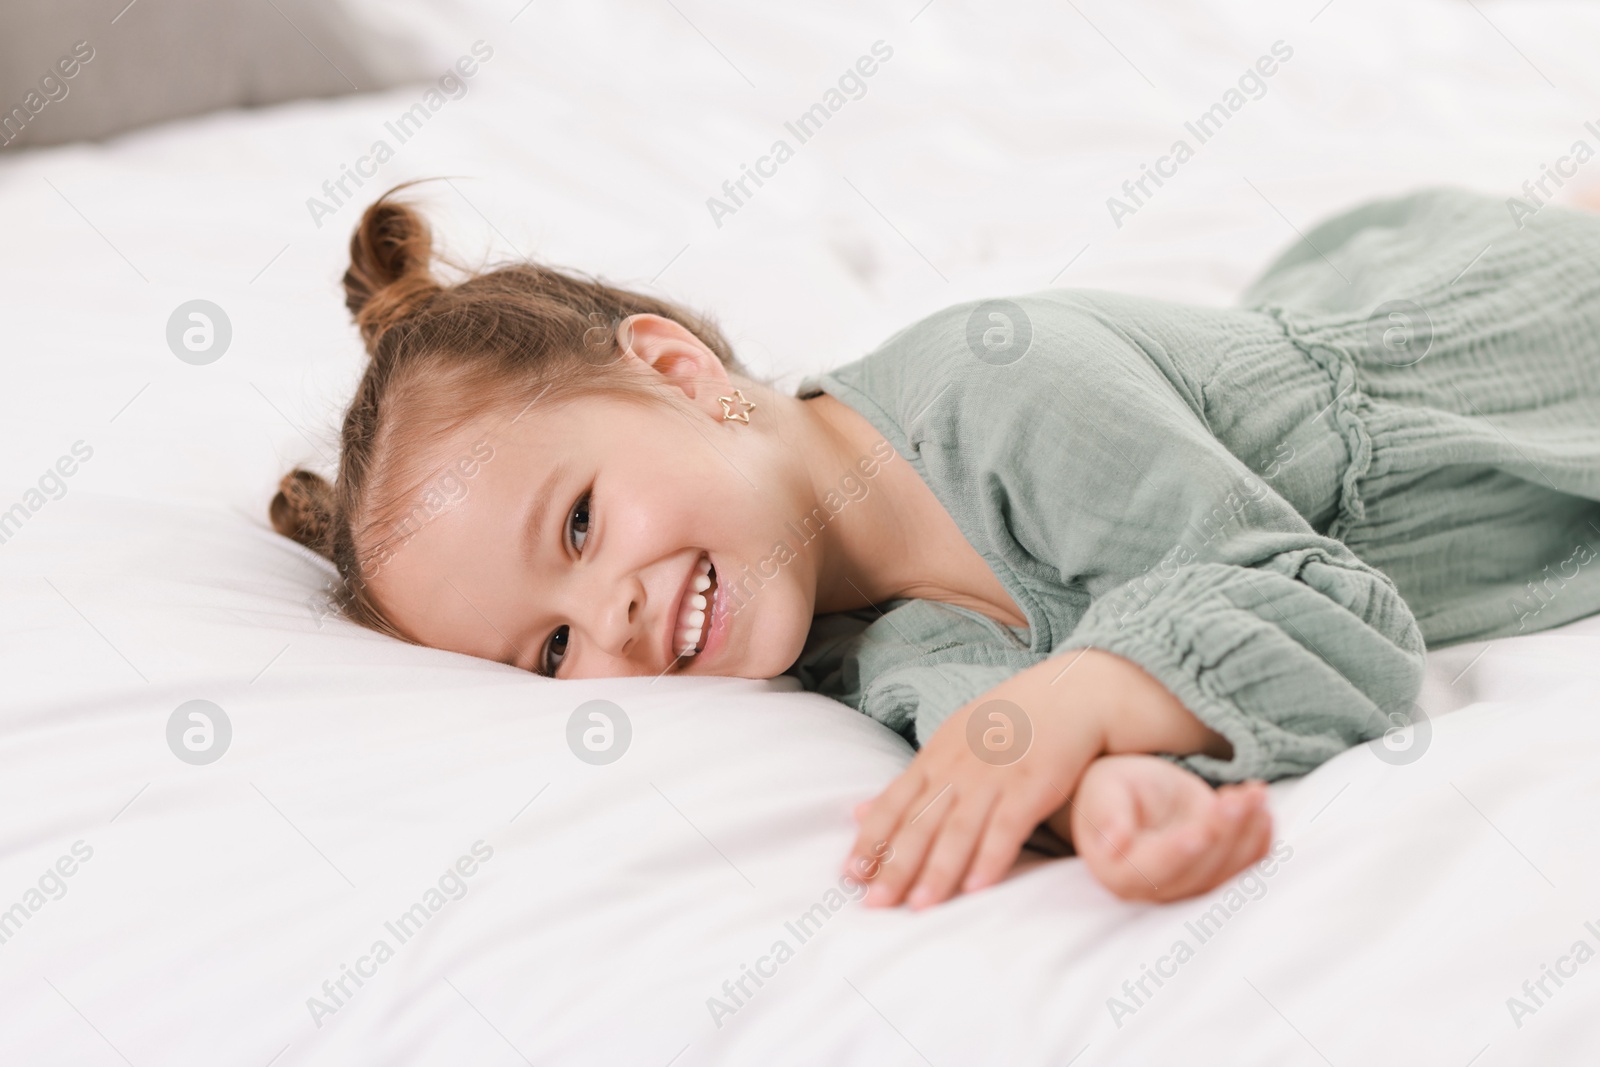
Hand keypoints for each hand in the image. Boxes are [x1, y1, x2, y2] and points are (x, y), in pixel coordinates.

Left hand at [843, 650, 1116, 909]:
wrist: (1071, 696)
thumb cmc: (1007, 726)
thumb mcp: (949, 744)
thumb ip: (909, 783)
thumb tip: (858, 811)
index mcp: (934, 758)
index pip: (893, 804)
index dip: (870, 840)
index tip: (849, 875)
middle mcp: (957, 768)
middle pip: (920, 823)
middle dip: (894, 866)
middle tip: (874, 904)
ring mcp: (994, 776)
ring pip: (958, 830)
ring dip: (937, 871)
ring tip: (919, 908)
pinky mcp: (1031, 785)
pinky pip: (1007, 827)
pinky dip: (991, 858)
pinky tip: (977, 888)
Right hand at [1060, 753, 1270, 901]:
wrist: (1135, 794)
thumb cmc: (1113, 790)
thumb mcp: (1105, 790)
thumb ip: (1108, 815)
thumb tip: (1110, 846)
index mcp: (1117, 873)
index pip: (1151, 872)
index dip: (1176, 855)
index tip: (1199, 832)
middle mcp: (1153, 892)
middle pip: (1197, 874)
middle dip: (1222, 834)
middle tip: (1235, 795)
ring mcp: (1188, 889)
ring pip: (1227, 874)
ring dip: (1247, 834)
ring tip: (1254, 792)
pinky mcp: (1214, 878)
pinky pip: (1245, 870)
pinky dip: (1261, 843)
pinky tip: (1262, 809)